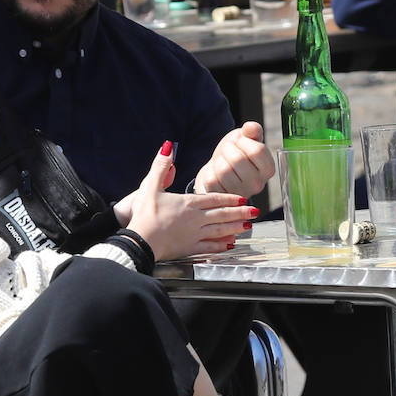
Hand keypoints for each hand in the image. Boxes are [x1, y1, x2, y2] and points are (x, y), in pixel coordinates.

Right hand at [126, 142, 255, 260]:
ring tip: (247, 226)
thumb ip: (161, 167)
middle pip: (222, 214)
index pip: (214, 199)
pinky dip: (221, 246)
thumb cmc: (145, 215)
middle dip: (240, 212)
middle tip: (255, 211)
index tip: (243, 198)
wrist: (140, 241)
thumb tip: (167, 146)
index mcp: (188, 203)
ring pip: (220, 230)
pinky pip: (210, 247)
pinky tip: (229, 245)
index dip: (230, 198)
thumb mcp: (151, 187)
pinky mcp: (189, 249)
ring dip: (235, 227)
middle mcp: (196, 219)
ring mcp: (194, 235)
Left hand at [193, 122, 275, 197]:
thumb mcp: (246, 137)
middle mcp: (258, 184)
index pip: (257, 151)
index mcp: (269, 169)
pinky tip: (216, 173)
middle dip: (228, 149)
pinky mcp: (224, 198)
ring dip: (218, 160)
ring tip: (222, 161)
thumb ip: (252, 131)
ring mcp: (241, 194)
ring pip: (223, 170)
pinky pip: (212, 180)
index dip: (244, 141)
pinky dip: (210, 172)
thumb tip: (250, 128)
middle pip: (238, 160)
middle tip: (228, 150)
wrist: (220, 168)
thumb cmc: (236, 152)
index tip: (240, 141)